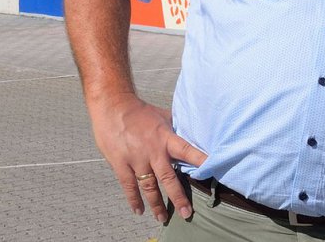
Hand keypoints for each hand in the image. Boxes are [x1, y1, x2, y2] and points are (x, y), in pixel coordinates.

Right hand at [89, 93, 207, 222]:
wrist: (113, 106)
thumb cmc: (140, 111)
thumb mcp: (163, 116)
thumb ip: (176, 127)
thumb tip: (193, 131)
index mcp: (166, 137)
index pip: (187, 150)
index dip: (200, 160)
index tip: (211, 170)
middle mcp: (153, 150)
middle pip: (168, 177)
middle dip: (178, 197)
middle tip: (186, 213)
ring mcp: (136, 158)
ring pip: (149, 186)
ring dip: (156, 204)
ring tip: (162, 217)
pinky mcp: (120, 163)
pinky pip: (128, 185)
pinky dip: (134, 199)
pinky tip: (139, 210)